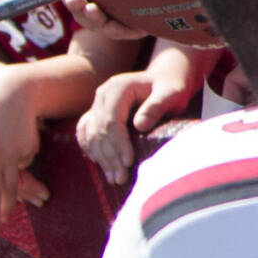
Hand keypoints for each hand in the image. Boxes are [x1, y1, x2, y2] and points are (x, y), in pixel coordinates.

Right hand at [76, 67, 187, 185]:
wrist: (165, 78)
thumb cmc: (171, 86)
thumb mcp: (171, 93)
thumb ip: (156, 106)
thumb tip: (140, 125)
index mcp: (118, 87)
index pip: (112, 120)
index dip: (119, 143)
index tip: (129, 162)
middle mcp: (102, 95)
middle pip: (100, 130)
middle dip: (110, 157)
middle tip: (121, 179)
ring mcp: (97, 104)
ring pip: (91, 135)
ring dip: (101, 158)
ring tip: (114, 179)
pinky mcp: (97, 113)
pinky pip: (87, 134)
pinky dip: (93, 150)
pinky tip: (101, 165)